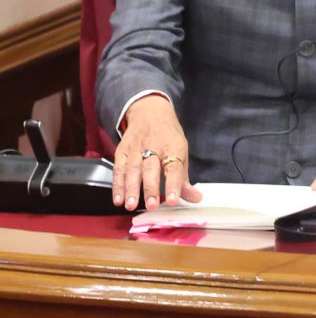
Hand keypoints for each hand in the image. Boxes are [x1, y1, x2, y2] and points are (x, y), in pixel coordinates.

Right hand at [111, 95, 201, 210]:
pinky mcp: (122, 151)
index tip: (173, 200)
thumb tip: (195, 198)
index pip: (174, 167)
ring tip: (131, 205)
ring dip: (131, 189)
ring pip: (133, 170)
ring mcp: (136, 148)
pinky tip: (118, 199)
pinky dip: (117, 185)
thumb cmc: (168, 136)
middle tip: (151, 205)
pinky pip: (118, 169)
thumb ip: (183, 178)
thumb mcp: (181, 152)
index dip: (174, 184)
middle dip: (150, 188)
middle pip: (151, 169)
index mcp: (173, 147)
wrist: (150, 112)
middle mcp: (154, 147)